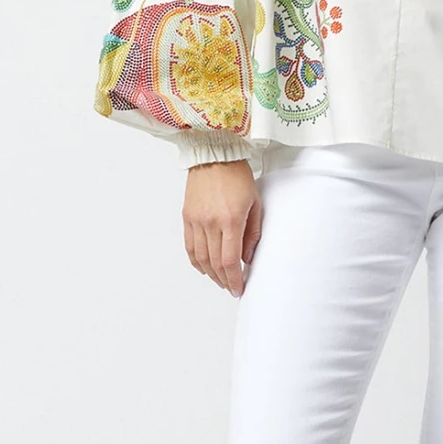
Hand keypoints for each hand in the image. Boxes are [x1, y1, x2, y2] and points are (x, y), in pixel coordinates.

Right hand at [182, 160, 262, 297]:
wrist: (214, 155)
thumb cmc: (237, 175)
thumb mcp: (255, 203)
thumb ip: (252, 233)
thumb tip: (247, 257)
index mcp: (230, 220)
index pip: (229, 261)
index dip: (234, 279)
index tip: (238, 288)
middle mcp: (210, 223)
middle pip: (215, 263)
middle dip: (224, 280)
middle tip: (231, 287)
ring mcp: (196, 221)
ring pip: (201, 258)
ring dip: (210, 274)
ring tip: (220, 280)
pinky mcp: (187, 217)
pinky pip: (190, 246)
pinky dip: (196, 261)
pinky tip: (204, 268)